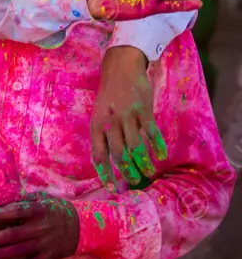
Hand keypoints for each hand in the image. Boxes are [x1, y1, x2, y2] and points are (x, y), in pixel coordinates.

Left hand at [0, 193, 78, 258]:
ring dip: (4, 254)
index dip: (1, 214)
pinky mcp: (48, 255)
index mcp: (38, 210)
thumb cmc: (55, 209)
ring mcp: (45, 243)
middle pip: (16, 234)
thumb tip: (3, 201)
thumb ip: (24, 200)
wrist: (79, 226)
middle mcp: (41, 227)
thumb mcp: (42, 198)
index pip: (17, 211)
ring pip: (21, 250)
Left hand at [91, 46, 165, 191]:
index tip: (112, 189)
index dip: (105, 173)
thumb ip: (104, 134)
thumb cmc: (108, 95)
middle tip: (134, 182)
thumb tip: (111, 159)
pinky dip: (157, 147)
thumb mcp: (98, 113)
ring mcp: (127, 117)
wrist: (121, 69)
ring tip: (148, 173)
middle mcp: (110, 123)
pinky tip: (161, 156)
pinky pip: (151, 133)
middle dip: (127, 172)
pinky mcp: (143, 110)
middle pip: (119, 155)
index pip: (99, 155)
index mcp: (96, 125)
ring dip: (143, 163)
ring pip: (136, 147)